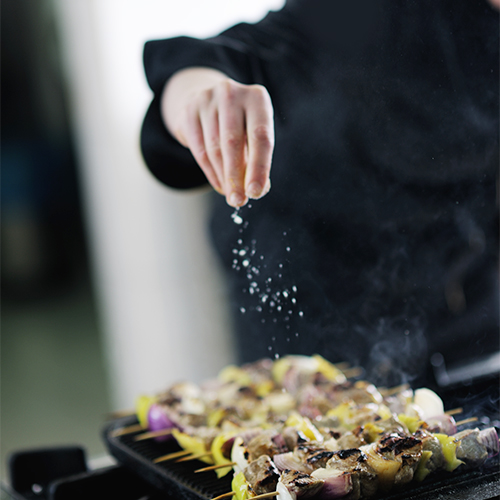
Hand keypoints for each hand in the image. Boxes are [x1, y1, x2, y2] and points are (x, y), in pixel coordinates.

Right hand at [161, 67, 273, 206]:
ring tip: (231, 195)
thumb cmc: (241, 125)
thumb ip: (258, 159)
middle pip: (233, 143)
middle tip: (238, 202)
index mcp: (257, 97)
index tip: (255, 193)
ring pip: (214, 149)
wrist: (209, 102)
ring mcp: (207, 100)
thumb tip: (259, 189)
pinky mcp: (188, 111)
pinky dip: (211, 172)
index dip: (259, 167)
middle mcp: (231, 94)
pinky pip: (199, 150)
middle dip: (236, 178)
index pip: (260, 137)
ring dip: (224, 178)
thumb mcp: (254, 135)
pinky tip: (220, 185)